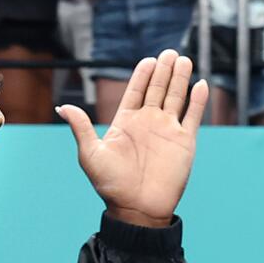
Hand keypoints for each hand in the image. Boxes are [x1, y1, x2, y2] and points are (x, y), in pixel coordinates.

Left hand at [57, 48, 209, 227]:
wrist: (137, 209)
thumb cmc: (111, 185)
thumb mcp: (91, 154)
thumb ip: (81, 128)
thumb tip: (63, 106)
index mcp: (126, 123)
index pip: (136, 91)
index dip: (142, 75)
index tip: (148, 60)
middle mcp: (148, 123)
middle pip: (158, 90)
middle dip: (164, 71)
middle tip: (170, 53)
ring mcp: (168, 131)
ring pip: (176, 98)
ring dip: (180, 79)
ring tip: (183, 61)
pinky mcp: (185, 142)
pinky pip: (193, 117)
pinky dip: (198, 101)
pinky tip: (200, 84)